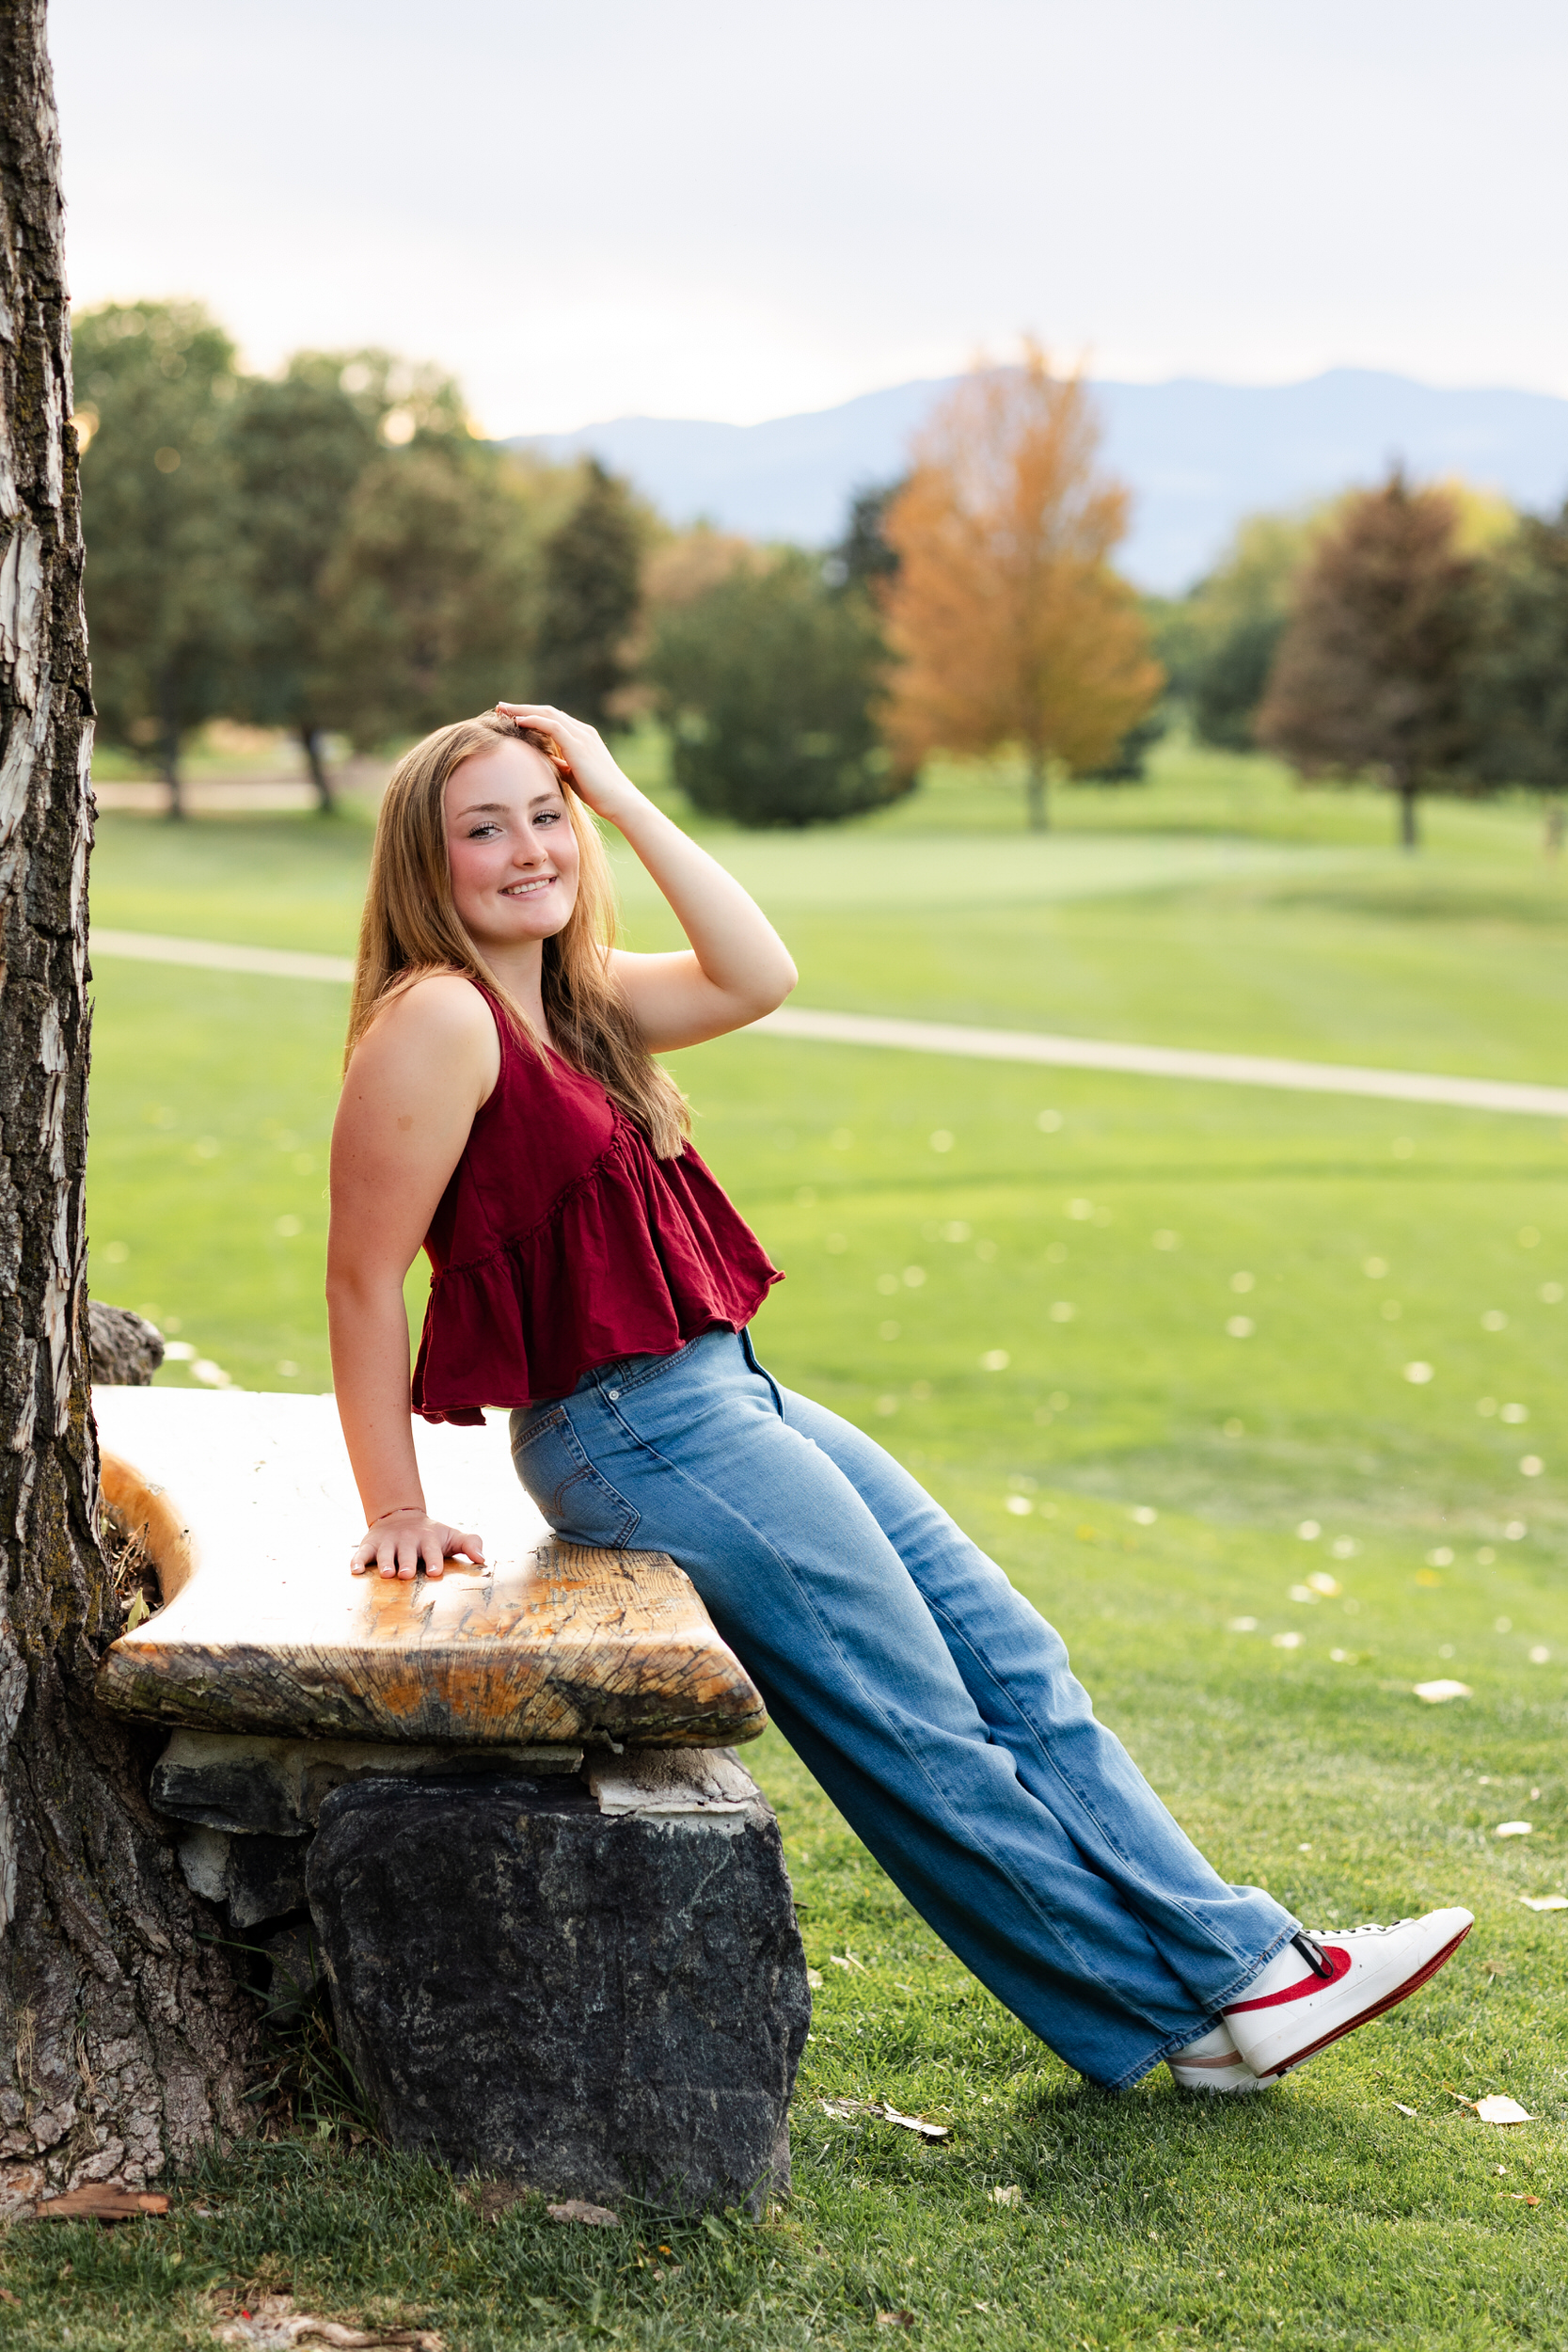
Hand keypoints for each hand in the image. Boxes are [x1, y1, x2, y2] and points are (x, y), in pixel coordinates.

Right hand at [350, 1508, 485, 1580]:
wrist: (401, 1516)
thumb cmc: (431, 1535)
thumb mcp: (451, 1536)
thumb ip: (469, 1544)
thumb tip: (483, 1559)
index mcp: (428, 1539)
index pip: (432, 1550)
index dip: (434, 1560)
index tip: (435, 1572)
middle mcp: (407, 1540)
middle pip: (406, 1553)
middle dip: (406, 1563)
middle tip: (406, 1574)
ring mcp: (387, 1542)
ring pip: (384, 1553)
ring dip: (385, 1562)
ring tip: (387, 1574)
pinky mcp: (370, 1545)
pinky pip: (362, 1553)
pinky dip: (357, 1561)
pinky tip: (355, 1571)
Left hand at [494, 702, 637, 824]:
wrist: (619, 801)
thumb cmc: (599, 793)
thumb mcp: (574, 775)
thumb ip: (561, 764)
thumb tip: (546, 761)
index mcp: (582, 737)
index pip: (553, 719)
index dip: (531, 715)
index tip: (510, 716)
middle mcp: (582, 731)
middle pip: (547, 711)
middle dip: (522, 708)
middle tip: (501, 707)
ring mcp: (581, 736)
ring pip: (547, 714)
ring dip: (523, 710)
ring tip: (502, 710)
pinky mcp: (578, 745)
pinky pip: (552, 725)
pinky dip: (533, 720)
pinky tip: (517, 721)